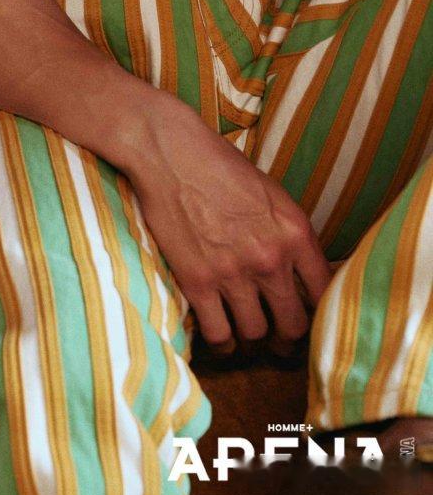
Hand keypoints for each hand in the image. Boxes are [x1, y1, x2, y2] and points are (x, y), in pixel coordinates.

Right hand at [127, 93, 332, 353]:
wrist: (168, 150)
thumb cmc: (218, 164)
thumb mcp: (271, 193)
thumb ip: (289, 234)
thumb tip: (303, 272)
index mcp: (294, 232)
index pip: (325, 294)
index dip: (319, 315)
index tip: (309, 319)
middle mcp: (270, 258)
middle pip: (293, 324)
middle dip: (288, 338)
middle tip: (280, 341)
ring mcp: (232, 272)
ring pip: (255, 333)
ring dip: (252, 340)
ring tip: (248, 338)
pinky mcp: (196, 281)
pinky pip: (218, 334)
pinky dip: (222, 344)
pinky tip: (222, 339)